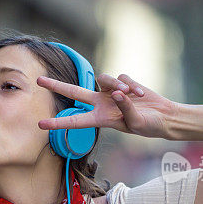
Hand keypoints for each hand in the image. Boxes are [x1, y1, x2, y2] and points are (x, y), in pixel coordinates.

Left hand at [36, 73, 179, 138]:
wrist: (164, 117)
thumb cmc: (149, 126)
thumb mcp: (136, 122)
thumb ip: (125, 108)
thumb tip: (117, 93)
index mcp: (101, 118)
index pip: (75, 120)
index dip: (58, 123)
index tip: (41, 124)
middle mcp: (101, 104)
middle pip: (75, 91)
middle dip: (57, 85)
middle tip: (38, 80)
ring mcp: (111, 92)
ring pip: (104, 79)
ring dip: (118, 84)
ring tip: (134, 96)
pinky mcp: (123, 83)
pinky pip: (122, 77)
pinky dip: (133, 86)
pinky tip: (142, 95)